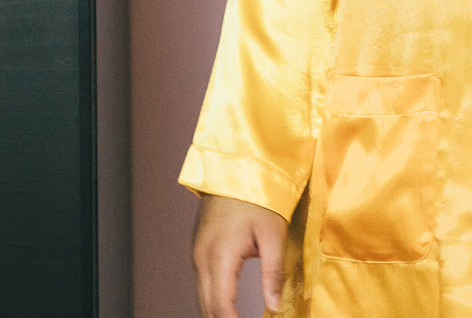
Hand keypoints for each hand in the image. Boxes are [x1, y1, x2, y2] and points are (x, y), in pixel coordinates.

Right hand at [193, 192, 288, 316]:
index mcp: (220, 255)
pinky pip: (203, 284)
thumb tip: (274, 307)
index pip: (221, 305)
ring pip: (202, 297)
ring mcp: (197, 253)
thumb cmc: (257, 198)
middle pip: (207, 306)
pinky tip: (228, 310)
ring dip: (217, 314)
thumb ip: (273, 273)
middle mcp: (202, 257)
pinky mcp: (199, 250)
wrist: (235, 168)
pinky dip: (214, 301)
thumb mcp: (273, 233)